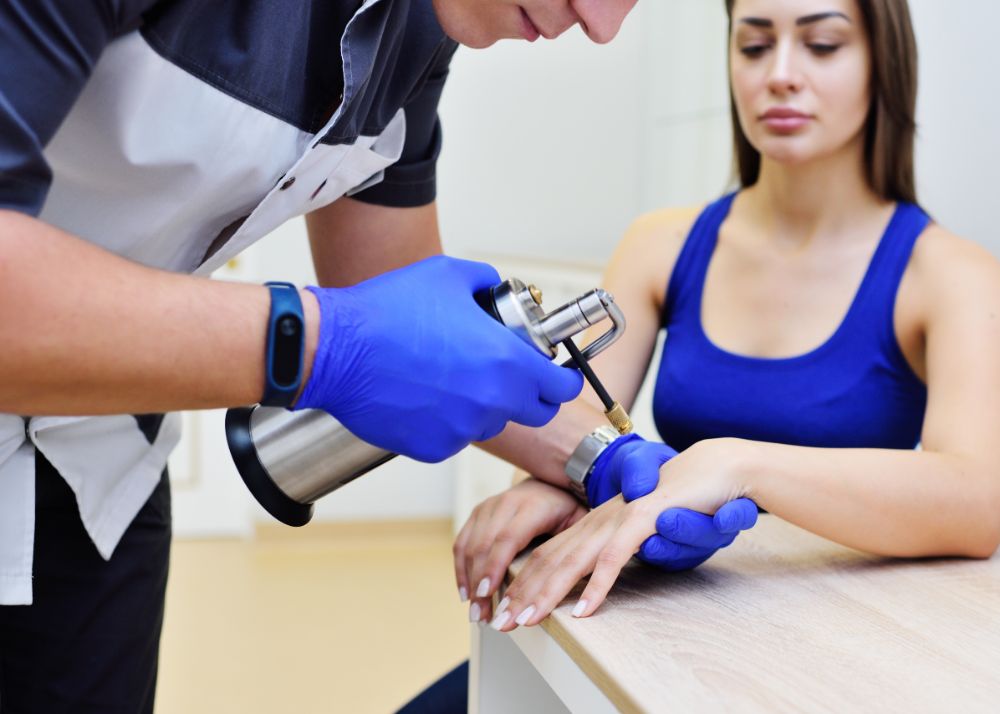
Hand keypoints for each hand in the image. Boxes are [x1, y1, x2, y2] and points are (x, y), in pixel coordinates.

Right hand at [295, 256, 582, 461]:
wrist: (335, 349)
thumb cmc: (388, 310)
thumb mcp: (448, 276)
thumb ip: (486, 284)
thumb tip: (496, 292)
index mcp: (506, 362)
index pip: (562, 388)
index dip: (561, 379)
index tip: (554, 373)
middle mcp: (490, 401)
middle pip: (534, 413)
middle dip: (528, 394)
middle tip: (505, 375)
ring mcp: (462, 430)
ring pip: (489, 422)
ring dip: (481, 405)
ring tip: (447, 376)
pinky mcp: (433, 448)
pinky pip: (453, 437)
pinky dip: (446, 421)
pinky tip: (422, 394)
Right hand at [453, 478, 585, 623]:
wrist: (548, 481)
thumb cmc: (566, 507)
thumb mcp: (578, 521)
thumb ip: (576, 545)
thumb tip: (580, 579)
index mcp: (532, 507)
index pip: (507, 538)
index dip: (494, 567)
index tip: (487, 594)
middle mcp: (506, 504)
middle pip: (484, 546)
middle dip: (479, 583)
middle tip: (481, 614)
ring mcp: (488, 507)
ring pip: (470, 546)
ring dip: (468, 581)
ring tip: (475, 611)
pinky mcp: (477, 513)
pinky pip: (462, 542)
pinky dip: (461, 569)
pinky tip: (465, 593)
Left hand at [489, 438, 755, 629]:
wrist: (712, 469)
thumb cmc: (679, 504)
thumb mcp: (638, 534)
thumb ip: (616, 551)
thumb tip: (594, 578)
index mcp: (594, 522)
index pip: (549, 554)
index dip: (525, 581)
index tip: (506, 608)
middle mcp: (599, 519)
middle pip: (551, 559)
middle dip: (523, 593)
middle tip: (501, 623)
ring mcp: (618, 517)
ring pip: (573, 561)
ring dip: (547, 594)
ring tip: (528, 620)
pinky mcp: (643, 519)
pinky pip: (614, 557)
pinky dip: (597, 586)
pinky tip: (584, 612)